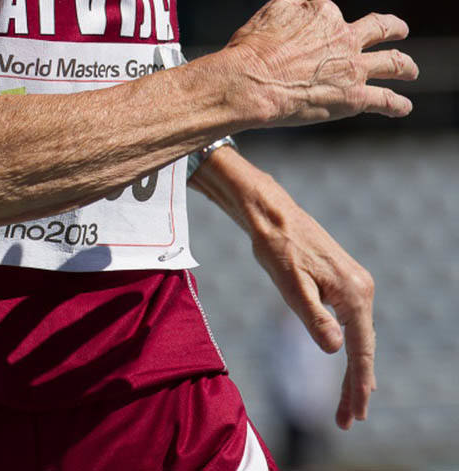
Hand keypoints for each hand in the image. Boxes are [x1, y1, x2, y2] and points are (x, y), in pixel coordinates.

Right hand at [227, 0, 417, 125]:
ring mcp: (353, 69)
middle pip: (381, 29)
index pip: (333, 15)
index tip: (312, 34)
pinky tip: (404, 107)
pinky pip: (385, 100)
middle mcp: (346, 38)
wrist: (253, 82)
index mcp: (326, 14)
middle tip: (402, 30)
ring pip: (393, 64)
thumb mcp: (277, 6)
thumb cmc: (257, 45)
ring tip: (412, 70)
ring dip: (406, 66)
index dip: (325, 23)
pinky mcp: (354, 98)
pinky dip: (398, 104)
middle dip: (394, 28)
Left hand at [250, 188, 377, 428]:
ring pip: (360, 335)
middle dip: (357, 385)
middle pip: (364, 347)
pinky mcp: (344, 280)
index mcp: (353, 292)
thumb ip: (315, 319)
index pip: (361, 350)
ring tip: (349, 404)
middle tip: (348, 420)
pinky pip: (353, 322)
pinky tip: (348, 361)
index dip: (359, 386)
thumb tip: (337, 351)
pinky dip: (351, 346)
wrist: (273, 216)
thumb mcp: (292, 287)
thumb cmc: (278, 249)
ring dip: (354, 368)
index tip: (357, 415)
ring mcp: (355, 283)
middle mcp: (362, 287)